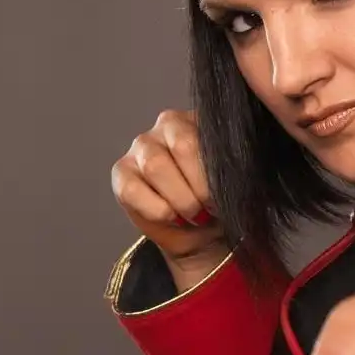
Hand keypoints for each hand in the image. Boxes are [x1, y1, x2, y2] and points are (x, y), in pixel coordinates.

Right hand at [110, 109, 228, 283]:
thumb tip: (229, 179)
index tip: (226, 197)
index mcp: (203, 120)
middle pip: (183, 145)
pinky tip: (171, 217)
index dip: (218, 173)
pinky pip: (133, 189)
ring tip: (194, 215)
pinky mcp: (122, 171)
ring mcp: (143, 145)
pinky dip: (157, 210)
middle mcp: (170, 124)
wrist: (201, 234)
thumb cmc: (218, 204)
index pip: (211, 134)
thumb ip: (232, 172)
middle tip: (210, 208)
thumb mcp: (233, 186)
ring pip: (157, 166)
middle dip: (200, 187)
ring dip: (180, 199)